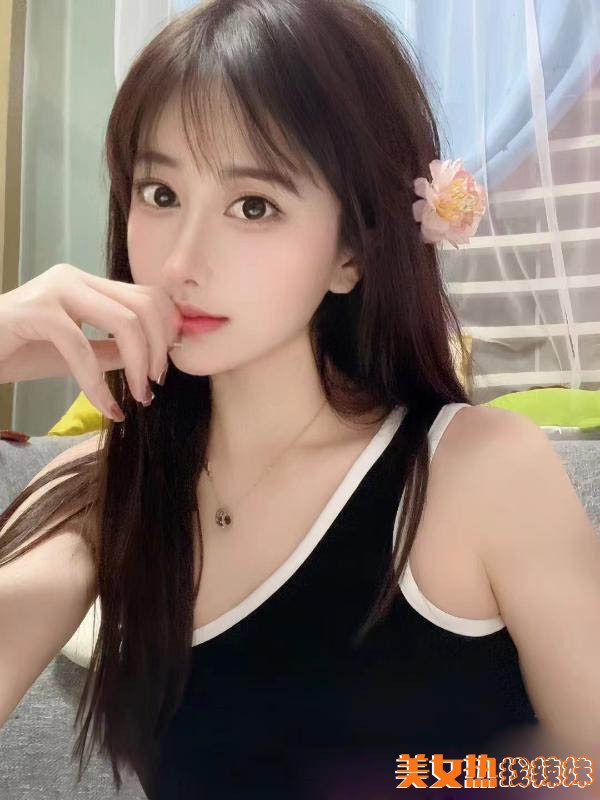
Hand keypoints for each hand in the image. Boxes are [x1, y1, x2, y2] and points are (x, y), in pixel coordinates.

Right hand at [0, 263, 181, 420]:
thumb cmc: (17, 353)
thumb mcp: (77, 354)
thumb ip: (112, 350)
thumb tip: (154, 358)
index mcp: (86, 282)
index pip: (147, 295)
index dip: (167, 329)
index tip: (165, 366)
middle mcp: (73, 277)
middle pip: (144, 305)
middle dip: (159, 348)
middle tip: (155, 384)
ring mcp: (54, 290)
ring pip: (125, 322)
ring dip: (139, 365)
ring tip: (139, 396)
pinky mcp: (36, 312)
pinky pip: (84, 350)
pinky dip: (100, 385)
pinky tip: (108, 410)